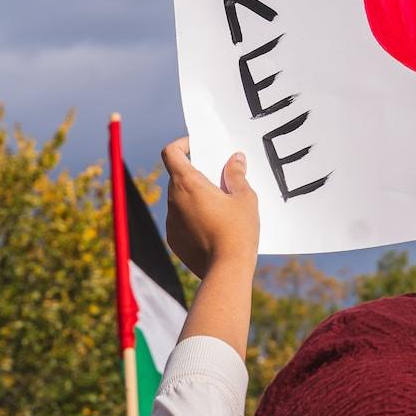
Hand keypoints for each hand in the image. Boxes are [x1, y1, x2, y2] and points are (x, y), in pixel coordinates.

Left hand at [161, 138, 258, 279]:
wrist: (226, 271)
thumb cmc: (237, 231)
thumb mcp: (244, 197)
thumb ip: (237, 175)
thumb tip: (235, 159)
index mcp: (187, 183)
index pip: (171, 153)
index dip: (182, 144)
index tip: (197, 146)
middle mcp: (173, 200)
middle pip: (178, 176)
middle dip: (196, 174)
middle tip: (220, 179)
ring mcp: (171, 221)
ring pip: (180, 199)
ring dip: (195, 197)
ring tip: (221, 207)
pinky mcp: (174, 239)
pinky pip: (181, 220)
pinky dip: (193, 218)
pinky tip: (214, 228)